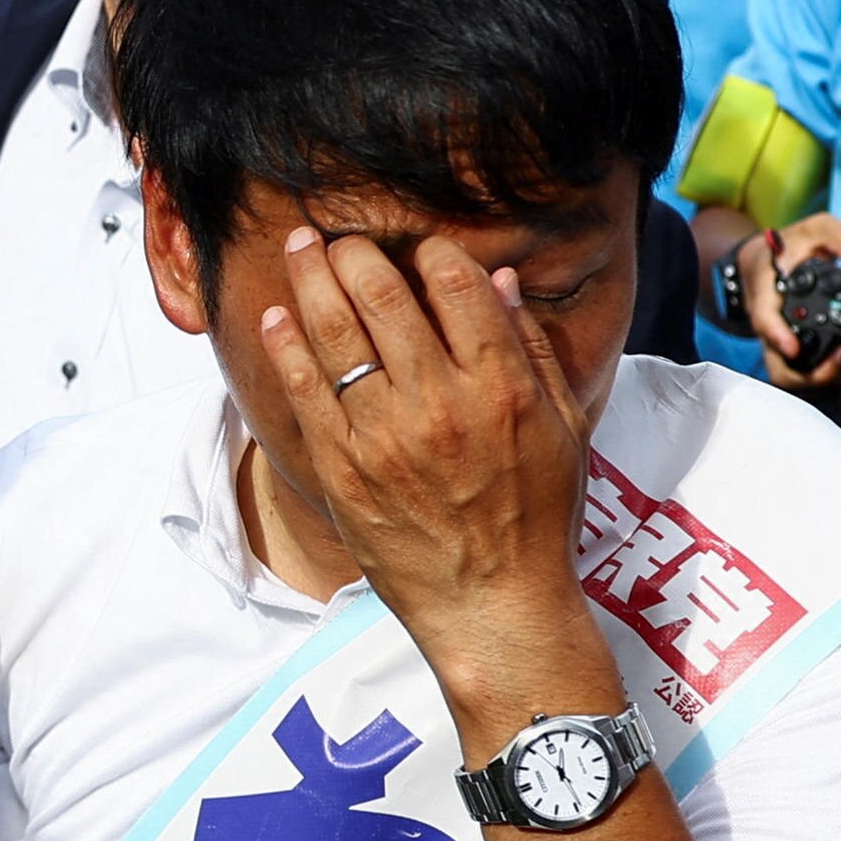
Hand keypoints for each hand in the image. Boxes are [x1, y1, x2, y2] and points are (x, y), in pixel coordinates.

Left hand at [232, 221, 608, 702]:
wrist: (492, 605)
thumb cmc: (536, 518)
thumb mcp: (563, 429)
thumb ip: (532, 350)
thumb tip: (498, 281)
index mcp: (500, 385)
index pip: (455, 285)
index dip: (431, 252)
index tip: (419, 248)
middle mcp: (440, 402)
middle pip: (383, 296)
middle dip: (355, 252)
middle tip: (339, 235)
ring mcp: (384, 436)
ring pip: (335, 333)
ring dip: (312, 279)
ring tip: (300, 248)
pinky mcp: (342, 469)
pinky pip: (305, 391)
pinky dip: (287, 346)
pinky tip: (278, 316)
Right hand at [729, 212, 840, 379]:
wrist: (765, 259)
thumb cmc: (787, 245)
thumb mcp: (816, 227)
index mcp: (766, 290)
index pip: (763, 319)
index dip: (777, 336)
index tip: (793, 348)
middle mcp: (768, 322)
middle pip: (778, 362)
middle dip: (810, 371)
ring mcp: (776, 339)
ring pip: (787, 374)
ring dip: (815, 376)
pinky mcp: (786, 349)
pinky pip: (796, 371)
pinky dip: (817, 372)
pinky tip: (840, 359)